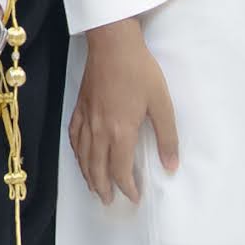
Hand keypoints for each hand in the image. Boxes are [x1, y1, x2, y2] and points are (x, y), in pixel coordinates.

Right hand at [70, 20, 176, 207]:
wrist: (112, 43)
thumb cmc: (139, 70)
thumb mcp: (161, 103)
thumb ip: (167, 137)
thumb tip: (170, 166)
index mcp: (120, 132)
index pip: (119, 170)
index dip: (127, 187)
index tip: (134, 197)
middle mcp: (99, 130)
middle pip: (97, 168)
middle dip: (104, 188)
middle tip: (109, 201)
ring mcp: (86, 119)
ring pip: (82, 156)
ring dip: (88, 176)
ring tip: (94, 188)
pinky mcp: (79, 107)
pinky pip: (73, 137)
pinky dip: (76, 153)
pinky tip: (80, 156)